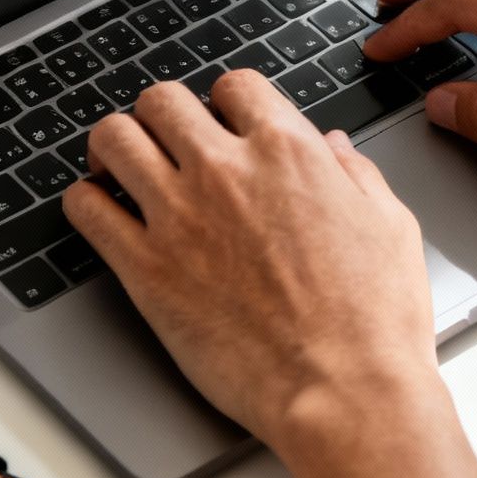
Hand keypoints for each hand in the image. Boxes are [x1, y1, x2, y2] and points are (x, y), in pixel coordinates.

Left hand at [60, 72, 441, 455]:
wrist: (344, 390)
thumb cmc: (374, 321)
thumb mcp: (390, 226)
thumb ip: (355, 175)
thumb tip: (333, 148)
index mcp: (289, 152)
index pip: (236, 86)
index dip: (228, 102)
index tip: (224, 123)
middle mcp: (227, 171)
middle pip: (163, 101)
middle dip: (164, 115)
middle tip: (165, 140)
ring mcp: (179, 217)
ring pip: (115, 139)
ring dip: (114, 146)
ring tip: (119, 166)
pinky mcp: (146, 270)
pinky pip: (87, 209)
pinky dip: (86, 201)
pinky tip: (99, 211)